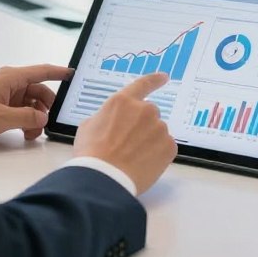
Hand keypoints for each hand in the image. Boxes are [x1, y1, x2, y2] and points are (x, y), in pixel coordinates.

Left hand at [0, 64, 71, 142]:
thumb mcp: (1, 119)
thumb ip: (27, 118)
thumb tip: (43, 118)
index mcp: (10, 78)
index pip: (43, 71)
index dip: (59, 72)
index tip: (72, 74)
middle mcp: (8, 81)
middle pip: (38, 90)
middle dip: (45, 107)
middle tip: (46, 123)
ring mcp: (2, 92)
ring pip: (28, 101)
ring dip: (33, 116)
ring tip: (30, 133)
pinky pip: (18, 107)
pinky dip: (24, 118)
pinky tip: (22, 131)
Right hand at [74, 72, 177, 194]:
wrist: (104, 179)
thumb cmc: (91, 153)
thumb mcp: (88, 126)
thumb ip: (106, 117)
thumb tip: (112, 121)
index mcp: (123, 102)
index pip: (143, 84)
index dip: (154, 80)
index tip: (164, 77)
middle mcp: (145, 110)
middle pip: (149, 114)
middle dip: (142, 126)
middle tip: (128, 144)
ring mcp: (159, 128)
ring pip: (157, 132)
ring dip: (149, 141)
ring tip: (132, 158)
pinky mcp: (169, 146)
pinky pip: (165, 148)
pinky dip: (157, 155)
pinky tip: (143, 164)